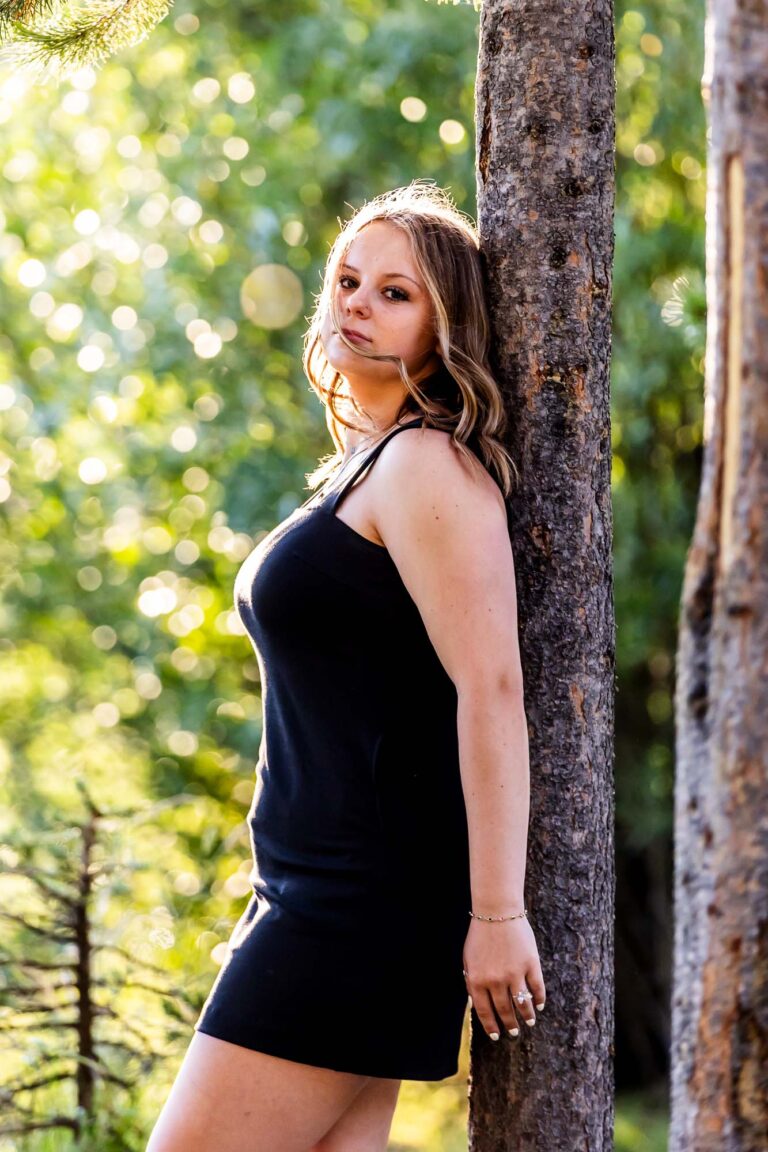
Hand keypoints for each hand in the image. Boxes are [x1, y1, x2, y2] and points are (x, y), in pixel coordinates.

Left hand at [462, 915, 545, 1039]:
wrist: (496, 911)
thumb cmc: (480, 936)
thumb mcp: (468, 959)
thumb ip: (472, 982)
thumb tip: (477, 1004)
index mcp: (477, 980)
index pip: (485, 1011)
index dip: (491, 1026)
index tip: (497, 1036)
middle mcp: (495, 980)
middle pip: (505, 1010)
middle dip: (510, 1024)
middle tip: (514, 1032)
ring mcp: (514, 973)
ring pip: (523, 1003)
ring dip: (527, 1016)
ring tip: (530, 1023)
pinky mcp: (530, 964)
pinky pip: (537, 988)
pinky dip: (539, 999)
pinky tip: (540, 1005)